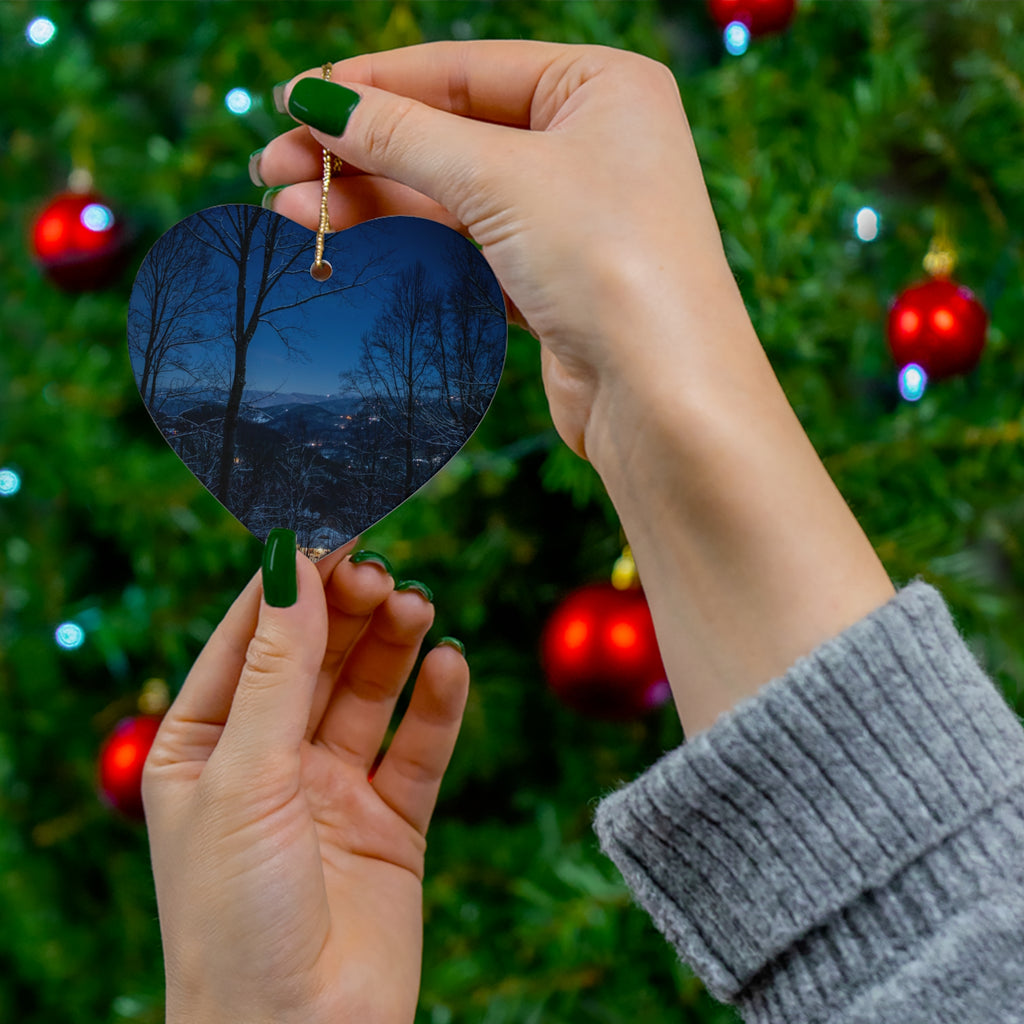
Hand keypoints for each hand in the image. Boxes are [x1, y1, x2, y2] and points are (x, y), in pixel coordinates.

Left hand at [143, 541, 468, 1023]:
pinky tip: (450, 666)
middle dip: (347, 610)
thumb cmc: (235, 917)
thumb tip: (292, 563)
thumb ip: (277, 669)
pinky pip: (419, 747)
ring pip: (369, 692)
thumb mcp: (245, 776)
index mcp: (205, 745)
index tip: (332, 525)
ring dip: (394, 645)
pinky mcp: (391, 821)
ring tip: (417, 607)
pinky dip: (437, 704)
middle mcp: (269, 759)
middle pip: (316, 656)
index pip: (250, 638)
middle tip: (381, 573)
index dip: (290, 581)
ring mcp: (332, 789)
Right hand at [254, 42, 894, 738]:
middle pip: (450, 135)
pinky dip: (409, 247)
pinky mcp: (552, 281)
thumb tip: (314, 100)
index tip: (293, 102)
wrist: (664, 397)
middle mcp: (590, 144)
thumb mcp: (498, 179)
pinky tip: (348, 247)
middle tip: (273, 169)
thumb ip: (402, 135)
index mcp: (600, 86)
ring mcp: (571, 217)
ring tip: (289, 214)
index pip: (463, 69)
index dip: (372, 85)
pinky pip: (466, 248)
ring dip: (371, 204)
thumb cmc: (608, 262)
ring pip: (451, 198)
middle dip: (359, 153)